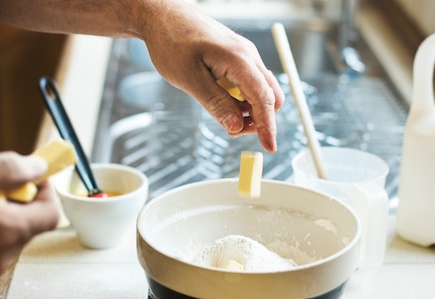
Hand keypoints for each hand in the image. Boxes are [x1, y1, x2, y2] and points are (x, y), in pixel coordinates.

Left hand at [140, 0, 284, 151]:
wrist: (163, 15)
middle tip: (233, 131)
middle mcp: (248, 55)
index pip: (263, 98)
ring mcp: (245, 55)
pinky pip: (251, 83)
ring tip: (223, 114)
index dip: (267, 126)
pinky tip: (222, 100)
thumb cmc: (171, 42)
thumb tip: (236, 127)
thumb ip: (215, 103)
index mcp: (238, 59)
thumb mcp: (189, 79)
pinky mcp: (239, 58)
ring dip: (250, 110)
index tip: (269, 148)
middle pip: (271, 96)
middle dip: (259, 119)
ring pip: (262, 90)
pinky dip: (243, 98)